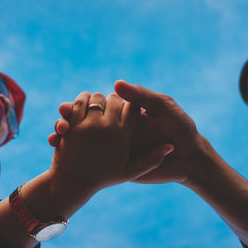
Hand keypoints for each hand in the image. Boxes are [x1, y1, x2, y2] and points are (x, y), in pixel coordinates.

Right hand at [51, 81, 207, 184]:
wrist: (189, 158)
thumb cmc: (180, 128)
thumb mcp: (164, 108)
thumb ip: (142, 97)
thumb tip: (115, 83)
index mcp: (126, 113)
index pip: (99, 105)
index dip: (82, 104)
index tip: (68, 106)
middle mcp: (118, 127)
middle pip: (87, 120)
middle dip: (69, 120)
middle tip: (61, 122)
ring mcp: (117, 145)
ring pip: (87, 139)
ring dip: (69, 135)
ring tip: (58, 137)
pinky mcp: (121, 163)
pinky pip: (98, 159)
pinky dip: (79, 156)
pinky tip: (65, 154)